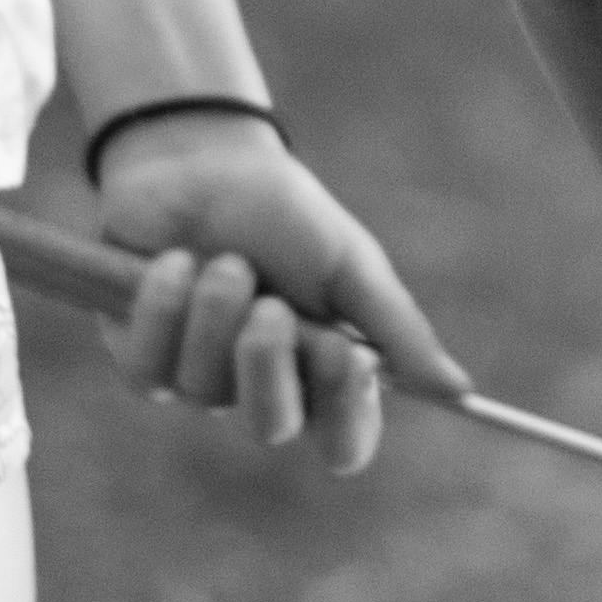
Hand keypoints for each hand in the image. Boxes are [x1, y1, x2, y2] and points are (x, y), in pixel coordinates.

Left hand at [91, 114, 472, 472]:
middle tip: (270, 305)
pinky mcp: (143, 359)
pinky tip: (172, 264)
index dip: (346, 418)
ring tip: (224, 259)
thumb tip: (459, 391)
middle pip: (271, 426)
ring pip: (204, 390)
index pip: (344, 440)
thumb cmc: (284, 213)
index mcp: (325, 373)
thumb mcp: (350, 263)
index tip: (349, 359)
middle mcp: (265, 387)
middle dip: (267, 364)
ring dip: (216, 316)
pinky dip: (165, 311)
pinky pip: (150, 370)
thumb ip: (396, 328)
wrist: (201, 161)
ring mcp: (200, 379)